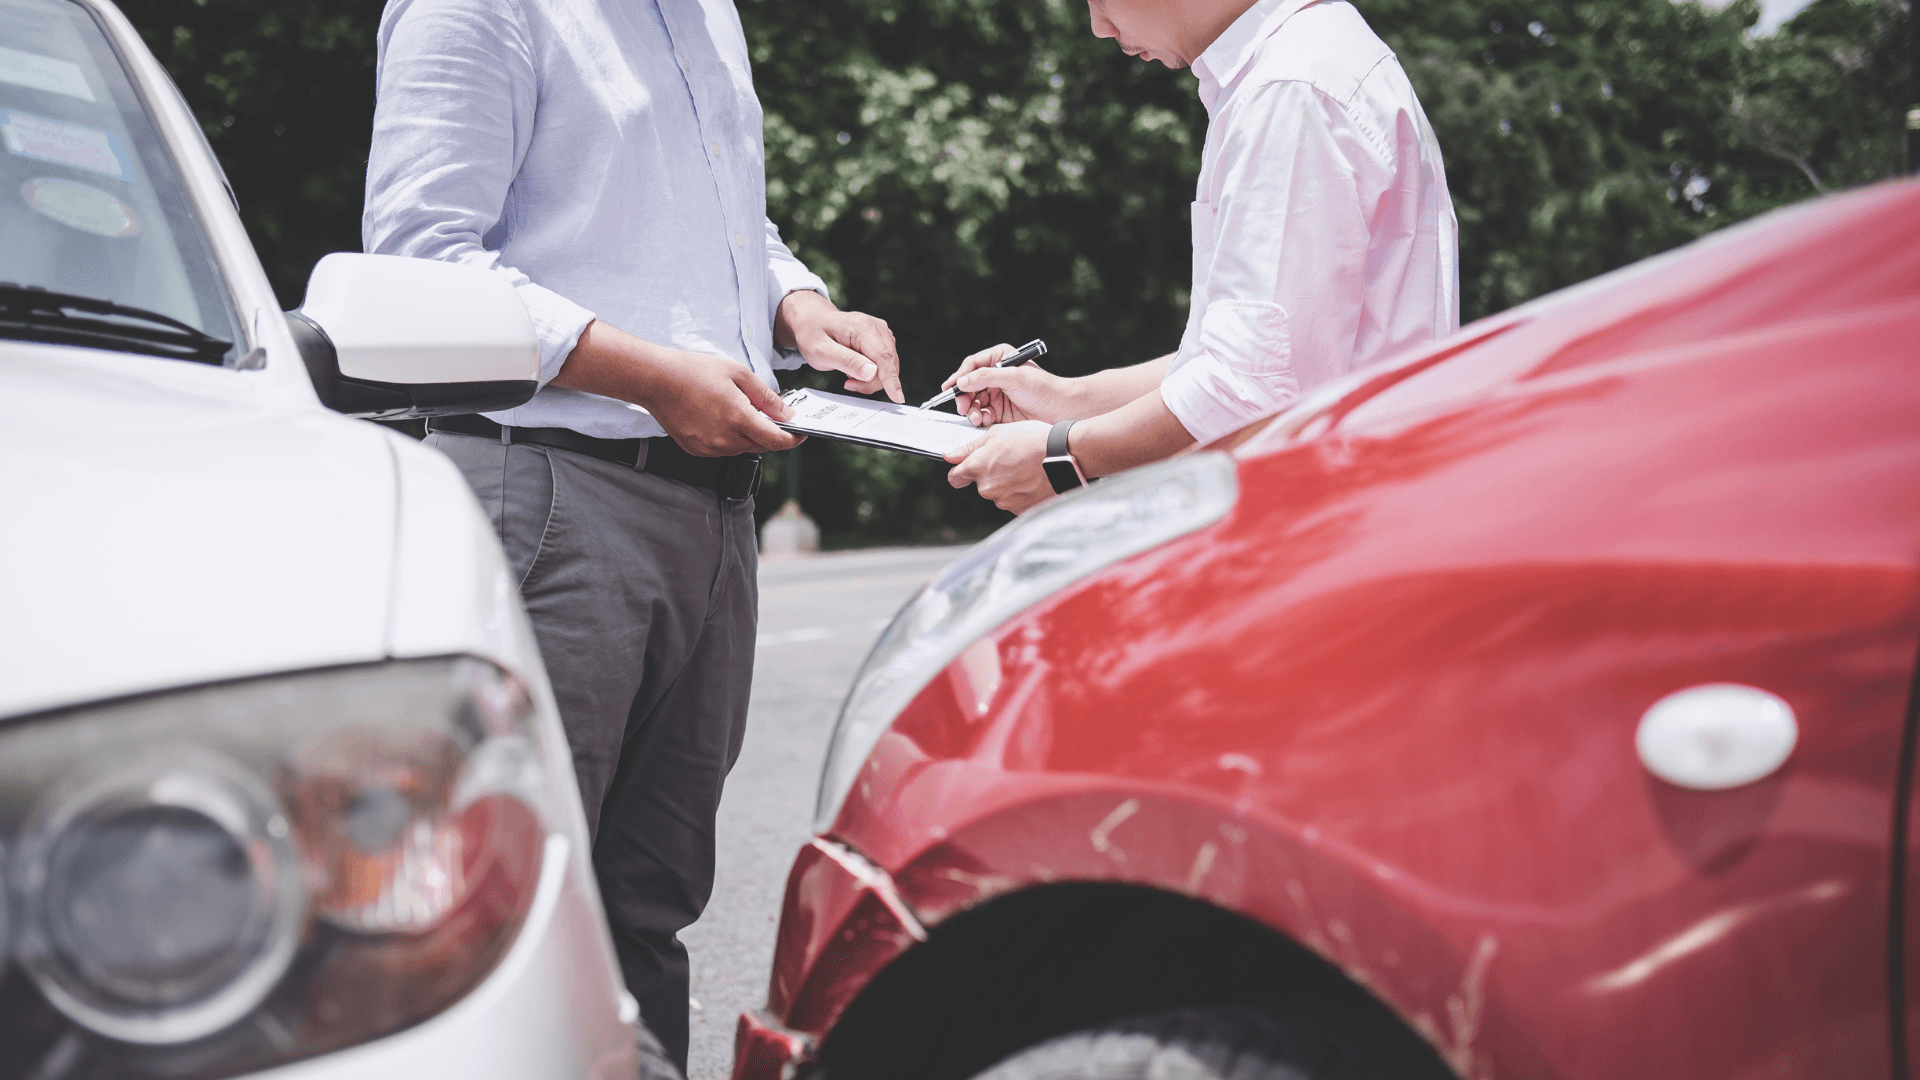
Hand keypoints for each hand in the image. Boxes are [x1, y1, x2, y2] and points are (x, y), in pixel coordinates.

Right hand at [550, 320, 801, 456]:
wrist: (657, 380)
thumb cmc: (695, 371)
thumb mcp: (738, 374)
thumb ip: (766, 397)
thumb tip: (787, 413)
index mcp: (738, 419)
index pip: (776, 441)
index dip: (793, 439)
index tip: (801, 434)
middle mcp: (725, 439)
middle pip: (761, 446)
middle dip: (771, 434)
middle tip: (772, 416)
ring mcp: (709, 448)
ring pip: (742, 448)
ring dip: (749, 435)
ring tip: (741, 411)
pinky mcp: (697, 450)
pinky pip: (723, 449)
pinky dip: (730, 438)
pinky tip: (721, 418)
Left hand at [776, 289, 903, 402]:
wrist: (812, 320)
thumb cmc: (813, 334)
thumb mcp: (821, 351)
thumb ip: (846, 361)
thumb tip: (872, 373)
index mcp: (863, 327)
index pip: (883, 357)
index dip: (891, 379)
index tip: (897, 397)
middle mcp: (877, 328)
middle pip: (887, 365)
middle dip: (871, 382)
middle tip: (848, 384)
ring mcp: (882, 334)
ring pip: (888, 368)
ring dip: (870, 379)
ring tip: (848, 374)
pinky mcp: (882, 341)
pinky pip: (884, 365)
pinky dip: (871, 374)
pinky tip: (855, 370)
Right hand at [943, 343, 1079, 426]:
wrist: (1062, 409)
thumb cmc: (1043, 388)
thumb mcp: (1014, 378)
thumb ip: (986, 377)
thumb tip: (962, 381)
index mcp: (1000, 358)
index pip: (972, 365)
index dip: (959, 376)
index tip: (949, 388)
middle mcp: (996, 375)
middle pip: (969, 385)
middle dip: (964, 397)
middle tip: (963, 408)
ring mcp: (997, 393)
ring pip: (973, 401)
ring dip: (971, 410)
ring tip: (976, 417)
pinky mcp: (1000, 411)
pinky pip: (982, 414)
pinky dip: (980, 418)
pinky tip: (984, 421)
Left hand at [945, 420, 1055, 513]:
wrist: (1062, 456)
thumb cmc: (1032, 441)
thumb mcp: (998, 433)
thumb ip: (970, 447)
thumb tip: (949, 455)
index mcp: (978, 468)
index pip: (954, 478)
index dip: (958, 473)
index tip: (963, 470)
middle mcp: (987, 488)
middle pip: (980, 485)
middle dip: (990, 475)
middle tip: (1010, 461)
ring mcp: (1004, 501)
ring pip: (999, 494)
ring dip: (1007, 484)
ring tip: (1025, 468)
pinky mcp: (1020, 510)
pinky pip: (1014, 502)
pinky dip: (1020, 493)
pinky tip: (1032, 480)